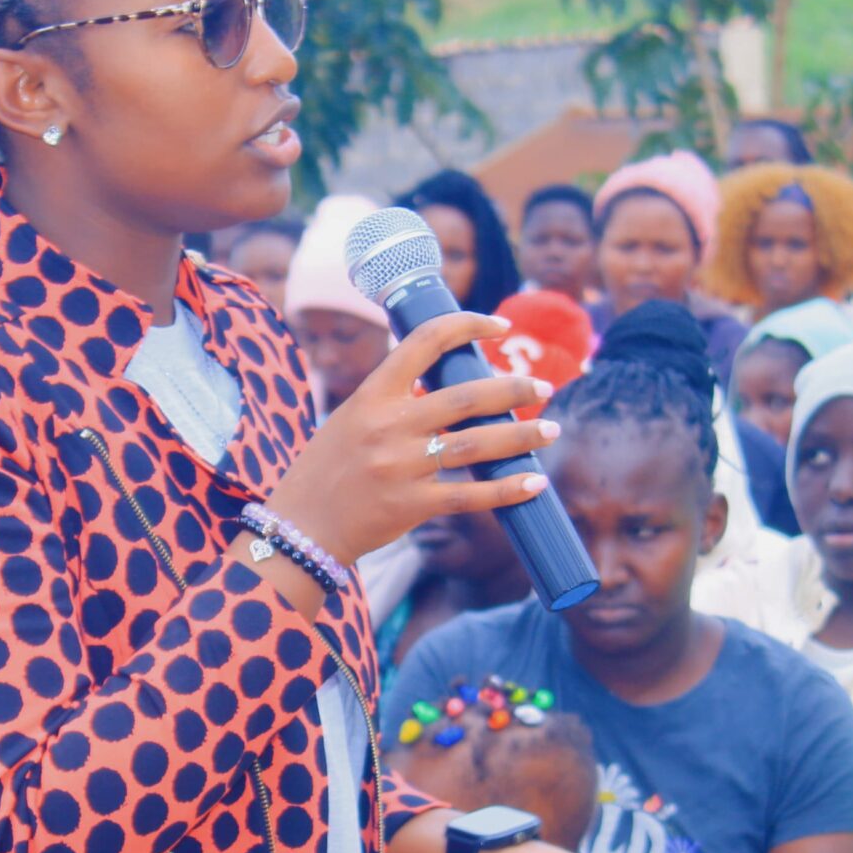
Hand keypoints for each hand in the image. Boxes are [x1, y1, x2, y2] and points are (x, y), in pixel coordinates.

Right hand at [264, 312, 555, 563]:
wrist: (300, 527)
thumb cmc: (327, 470)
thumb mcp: (350, 419)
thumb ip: (392, 401)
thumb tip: (444, 387)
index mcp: (372, 394)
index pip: (425, 342)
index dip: (468, 326)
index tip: (500, 327)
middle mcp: (388, 425)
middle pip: (466, 396)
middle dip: (514, 389)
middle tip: (544, 388)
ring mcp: (401, 466)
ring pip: (477, 444)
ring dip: (522, 436)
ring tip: (551, 430)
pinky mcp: (412, 505)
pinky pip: (470, 495)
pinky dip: (507, 490)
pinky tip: (534, 483)